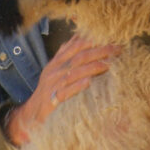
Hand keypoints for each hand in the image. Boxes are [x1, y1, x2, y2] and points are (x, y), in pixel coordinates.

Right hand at [5, 34, 120, 145]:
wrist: (32, 112)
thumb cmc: (49, 89)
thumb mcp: (55, 69)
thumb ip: (67, 53)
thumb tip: (78, 37)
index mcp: (57, 62)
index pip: (76, 46)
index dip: (94, 40)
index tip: (111, 39)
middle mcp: (55, 70)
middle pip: (79, 57)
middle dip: (99, 51)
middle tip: (117, 50)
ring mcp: (54, 85)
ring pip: (74, 72)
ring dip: (92, 68)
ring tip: (108, 65)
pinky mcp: (53, 100)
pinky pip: (66, 92)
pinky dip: (77, 86)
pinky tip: (88, 83)